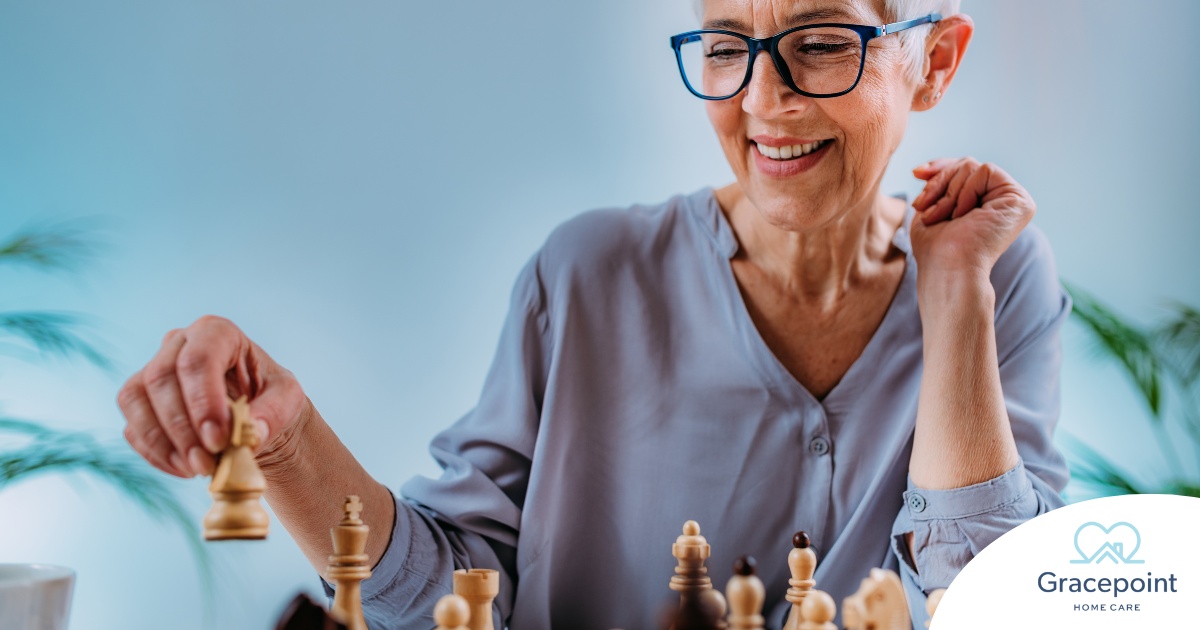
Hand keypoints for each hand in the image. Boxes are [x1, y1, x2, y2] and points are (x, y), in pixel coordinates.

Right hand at [117, 315, 306, 477]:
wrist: (256, 417)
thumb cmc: (272, 399)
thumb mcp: (288, 401)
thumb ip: (273, 413)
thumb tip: (251, 434)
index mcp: (217, 332)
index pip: (199, 358)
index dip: (203, 400)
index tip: (218, 440)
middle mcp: (178, 343)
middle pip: (161, 377)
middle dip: (181, 427)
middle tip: (206, 463)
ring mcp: (153, 370)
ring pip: (135, 399)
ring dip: (162, 442)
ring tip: (196, 469)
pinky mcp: (140, 402)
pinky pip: (132, 427)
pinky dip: (155, 453)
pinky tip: (185, 469)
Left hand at [910, 157, 1035, 277]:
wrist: (948, 268)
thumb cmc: (935, 249)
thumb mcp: (929, 210)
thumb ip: (934, 187)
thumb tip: (922, 170)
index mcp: (983, 203)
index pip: (963, 170)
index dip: (939, 167)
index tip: (916, 173)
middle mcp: (1001, 201)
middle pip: (965, 164)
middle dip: (939, 182)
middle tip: (923, 207)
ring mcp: (1013, 200)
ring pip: (972, 166)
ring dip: (948, 192)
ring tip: (943, 218)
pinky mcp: (1020, 201)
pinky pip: (985, 171)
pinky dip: (965, 191)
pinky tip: (963, 215)